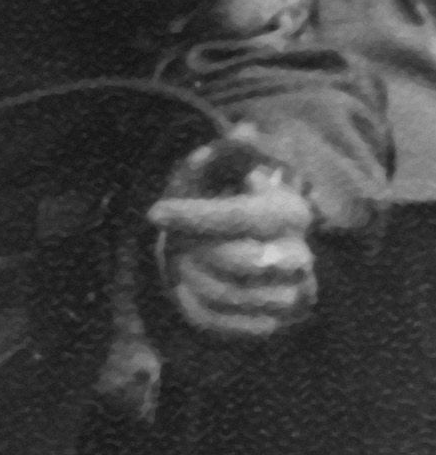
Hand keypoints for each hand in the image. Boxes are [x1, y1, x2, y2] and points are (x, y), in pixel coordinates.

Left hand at [154, 145, 318, 341]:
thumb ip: (226, 152)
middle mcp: (300, 256)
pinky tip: (187, 287)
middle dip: (193, 249)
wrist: (237, 251)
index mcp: (291, 212)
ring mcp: (291, 294)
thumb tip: (246, 130)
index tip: (154, 212)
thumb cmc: (221, 203)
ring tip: (183, 261)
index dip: (197, 215)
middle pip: (239, 260)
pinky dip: (193, 305)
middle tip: (173, 242)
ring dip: (190, 276)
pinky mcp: (274, 325)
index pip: (246, 217)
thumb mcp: (219, 171)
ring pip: (229, 293)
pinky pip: (224, 323)